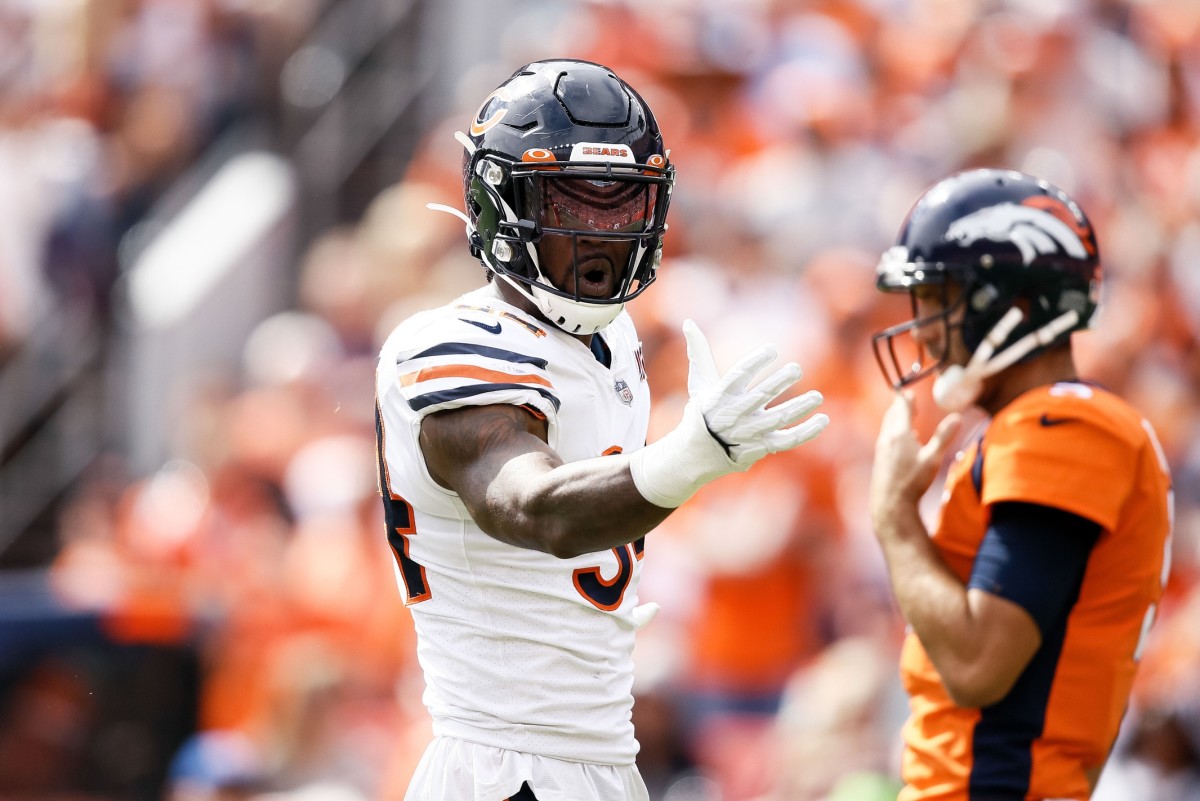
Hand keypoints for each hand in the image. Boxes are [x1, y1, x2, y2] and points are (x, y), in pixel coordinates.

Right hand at [683, 319, 827, 466]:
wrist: (698, 453)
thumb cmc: (702, 411)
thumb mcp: (699, 382)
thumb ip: (698, 352)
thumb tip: (688, 322)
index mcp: (719, 396)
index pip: (738, 375)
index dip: (755, 362)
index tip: (771, 349)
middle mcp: (735, 414)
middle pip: (760, 396)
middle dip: (779, 382)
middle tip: (796, 368)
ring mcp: (750, 432)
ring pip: (778, 419)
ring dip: (799, 408)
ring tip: (817, 396)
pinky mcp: (762, 446)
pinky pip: (788, 440)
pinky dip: (807, 432)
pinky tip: (822, 419)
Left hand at [870, 391, 960, 529]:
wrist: (890, 503)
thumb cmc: (913, 481)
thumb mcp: (932, 458)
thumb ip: (944, 437)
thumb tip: (957, 416)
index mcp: (899, 434)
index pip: (902, 409)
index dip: (907, 400)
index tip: (909, 392)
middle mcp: (887, 438)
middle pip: (892, 416)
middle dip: (899, 406)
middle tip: (905, 400)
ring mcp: (881, 449)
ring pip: (887, 427)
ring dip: (895, 418)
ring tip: (902, 416)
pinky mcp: (880, 459)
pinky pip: (886, 438)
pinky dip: (892, 431)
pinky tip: (898, 440)